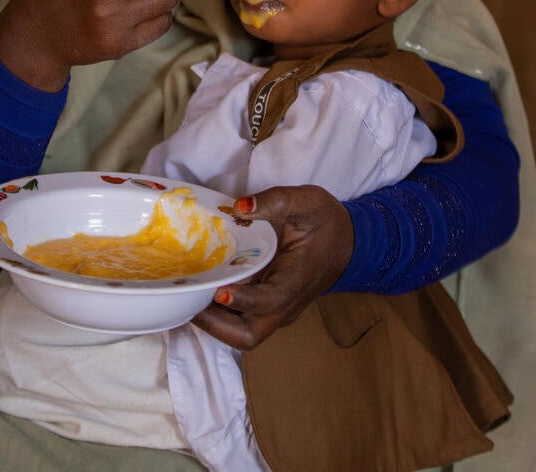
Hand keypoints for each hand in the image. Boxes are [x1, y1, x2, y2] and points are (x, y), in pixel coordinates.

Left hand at [193, 185, 354, 349]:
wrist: (349, 243)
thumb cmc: (327, 222)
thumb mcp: (307, 202)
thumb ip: (275, 201)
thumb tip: (240, 206)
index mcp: (297, 281)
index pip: (270, 301)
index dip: (244, 301)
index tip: (219, 291)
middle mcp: (284, 304)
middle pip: (249, 334)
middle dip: (216, 325)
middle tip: (189, 298)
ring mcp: (274, 308)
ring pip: (240, 332)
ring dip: (213, 321)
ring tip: (186, 294)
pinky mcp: (265, 305)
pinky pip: (239, 319)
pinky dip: (217, 312)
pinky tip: (197, 288)